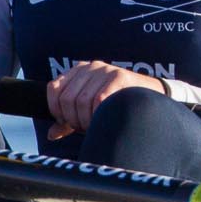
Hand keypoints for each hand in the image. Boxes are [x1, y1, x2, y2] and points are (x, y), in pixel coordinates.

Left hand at [44, 61, 165, 139]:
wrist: (149, 96)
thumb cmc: (114, 105)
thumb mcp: (88, 110)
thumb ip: (69, 119)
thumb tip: (51, 134)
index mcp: (78, 70)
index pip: (54, 89)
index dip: (56, 109)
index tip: (66, 122)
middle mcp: (90, 66)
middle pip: (67, 98)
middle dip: (72, 119)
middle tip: (83, 128)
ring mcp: (105, 70)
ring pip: (81, 101)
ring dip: (85, 120)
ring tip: (94, 126)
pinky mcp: (119, 76)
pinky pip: (99, 100)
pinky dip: (98, 115)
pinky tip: (103, 121)